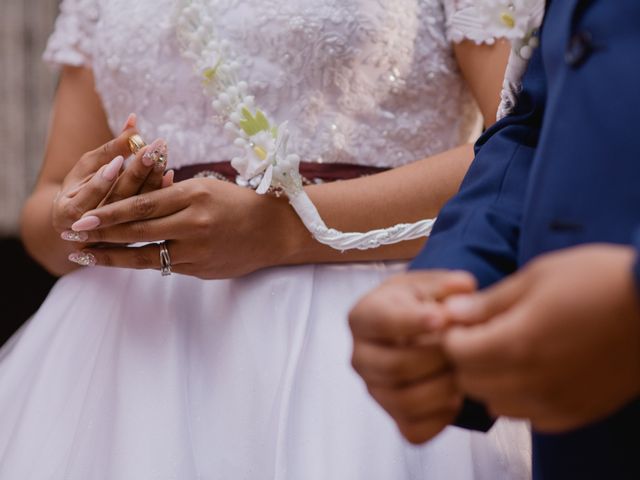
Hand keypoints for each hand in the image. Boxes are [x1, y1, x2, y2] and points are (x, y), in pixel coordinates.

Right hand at [56, 114, 171, 242]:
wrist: (85, 225)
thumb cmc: (82, 187)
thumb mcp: (89, 166)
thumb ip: (111, 148)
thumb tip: (133, 120)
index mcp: (69, 213)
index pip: (89, 196)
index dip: (103, 180)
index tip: (119, 160)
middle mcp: (92, 229)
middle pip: (118, 201)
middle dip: (136, 174)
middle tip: (153, 150)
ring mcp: (115, 236)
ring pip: (137, 210)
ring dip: (152, 182)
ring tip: (162, 157)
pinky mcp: (135, 237)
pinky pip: (152, 216)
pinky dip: (161, 195)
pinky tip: (170, 176)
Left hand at [64, 177, 290, 277]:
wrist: (275, 232)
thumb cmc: (240, 203)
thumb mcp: (207, 187)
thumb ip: (174, 195)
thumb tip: (138, 203)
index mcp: (195, 195)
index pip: (143, 204)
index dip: (109, 212)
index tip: (83, 217)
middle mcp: (194, 224)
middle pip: (138, 231)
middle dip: (101, 234)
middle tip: (73, 235)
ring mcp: (198, 250)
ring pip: (146, 255)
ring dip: (113, 256)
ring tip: (87, 256)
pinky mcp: (201, 269)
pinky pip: (165, 266)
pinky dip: (141, 262)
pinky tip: (122, 261)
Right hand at [348, 271, 476, 442]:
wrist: (412, 330)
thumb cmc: (416, 304)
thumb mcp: (426, 284)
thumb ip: (446, 284)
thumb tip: (464, 286)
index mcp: (362, 316)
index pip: (381, 322)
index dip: (413, 321)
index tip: (443, 318)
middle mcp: (360, 356)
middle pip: (395, 366)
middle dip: (437, 358)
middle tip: (464, 346)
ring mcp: (374, 389)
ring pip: (406, 401)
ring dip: (443, 387)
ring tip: (464, 369)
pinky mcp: (392, 417)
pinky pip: (416, 430)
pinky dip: (442, 417)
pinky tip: (454, 394)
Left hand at [442, 244, 639, 432]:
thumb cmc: (600, 281)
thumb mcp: (537, 276)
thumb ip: (490, 302)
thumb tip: (453, 311)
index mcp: (516, 344)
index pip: (456, 353)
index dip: (453, 335)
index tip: (463, 321)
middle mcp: (531, 382)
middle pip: (470, 382)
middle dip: (466, 358)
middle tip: (481, 334)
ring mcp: (556, 402)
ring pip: (498, 404)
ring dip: (491, 381)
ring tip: (509, 352)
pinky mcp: (578, 412)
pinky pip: (532, 418)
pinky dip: (522, 399)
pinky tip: (536, 372)